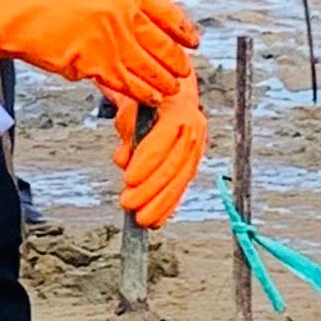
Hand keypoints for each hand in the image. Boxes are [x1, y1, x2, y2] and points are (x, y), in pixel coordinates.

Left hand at [114, 77, 207, 229]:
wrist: (169, 99)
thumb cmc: (144, 106)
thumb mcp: (130, 113)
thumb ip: (127, 135)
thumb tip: (122, 159)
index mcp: (178, 112)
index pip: (162, 141)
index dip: (146, 163)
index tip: (128, 180)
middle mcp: (193, 130)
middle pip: (173, 166)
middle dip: (150, 189)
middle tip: (127, 204)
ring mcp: (197, 149)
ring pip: (180, 181)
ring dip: (160, 204)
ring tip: (141, 220)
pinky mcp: (194, 164)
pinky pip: (182, 188)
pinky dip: (168, 207)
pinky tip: (156, 222)